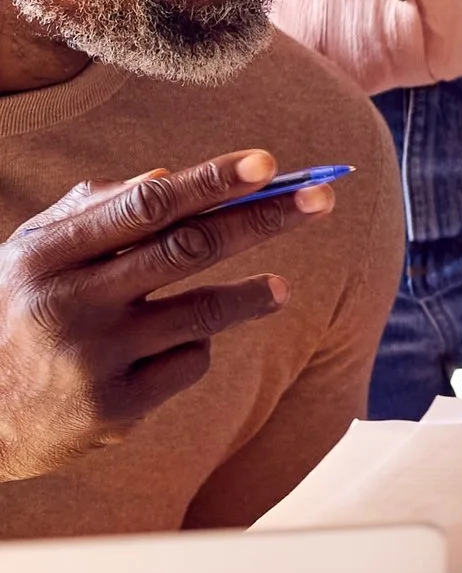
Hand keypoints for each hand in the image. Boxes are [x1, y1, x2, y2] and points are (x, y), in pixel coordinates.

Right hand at [0, 154, 333, 483]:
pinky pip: (186, 364)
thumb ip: (90, 213)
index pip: (145, 207)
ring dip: (252, 294)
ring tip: (281, 287)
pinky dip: (195, 347)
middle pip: (189, 251)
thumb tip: (166, 180)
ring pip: (202, 314)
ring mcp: (99, 360)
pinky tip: (181, 346)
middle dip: (262, 221)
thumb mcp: (27, 257)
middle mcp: (74, 304)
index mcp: (48, 256)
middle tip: (320, 200)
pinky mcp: (118, 410)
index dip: (211, 182)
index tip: (267, 163)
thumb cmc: (11, 316)